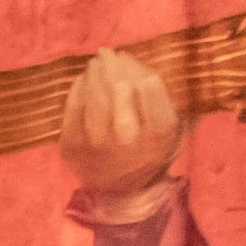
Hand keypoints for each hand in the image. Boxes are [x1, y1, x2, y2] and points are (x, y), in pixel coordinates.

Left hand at [61, 47, 185, 208]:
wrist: (122, 191)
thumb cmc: (150, 150)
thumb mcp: (173, 128)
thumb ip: (164, 98)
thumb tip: (137, 62)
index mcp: (159, 132)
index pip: (149, 88)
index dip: (135, 68)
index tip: (128, 57)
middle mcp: (128, 139)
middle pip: (119, 90)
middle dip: (112, 67)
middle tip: (108, 53)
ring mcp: (97, 144)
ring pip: (94, 98)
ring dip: (94, 74)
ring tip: (97, 62)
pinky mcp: (72, 147)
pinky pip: (73, 109)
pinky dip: (78, 89)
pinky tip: (84, 79)